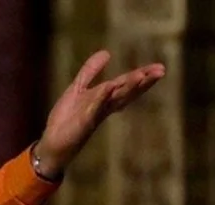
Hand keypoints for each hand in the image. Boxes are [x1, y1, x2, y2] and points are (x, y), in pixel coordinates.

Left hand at [35, 50, 165, 177]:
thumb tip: (107, 52)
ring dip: (128, 87)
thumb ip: (90, 71)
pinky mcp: (84, 122)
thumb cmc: (67, 118)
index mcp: (104, 98)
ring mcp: (95, 114)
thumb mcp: (78, 88)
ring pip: (115, 98)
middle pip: (127, 92)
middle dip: (144, 82)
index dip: (143, 75)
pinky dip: (102, 97)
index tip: (160, 68)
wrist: (53, 141)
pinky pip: (94, 107)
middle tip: (161, 71)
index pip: (126, 84)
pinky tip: (110, 86)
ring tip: (142, 75)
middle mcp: (104, 107)